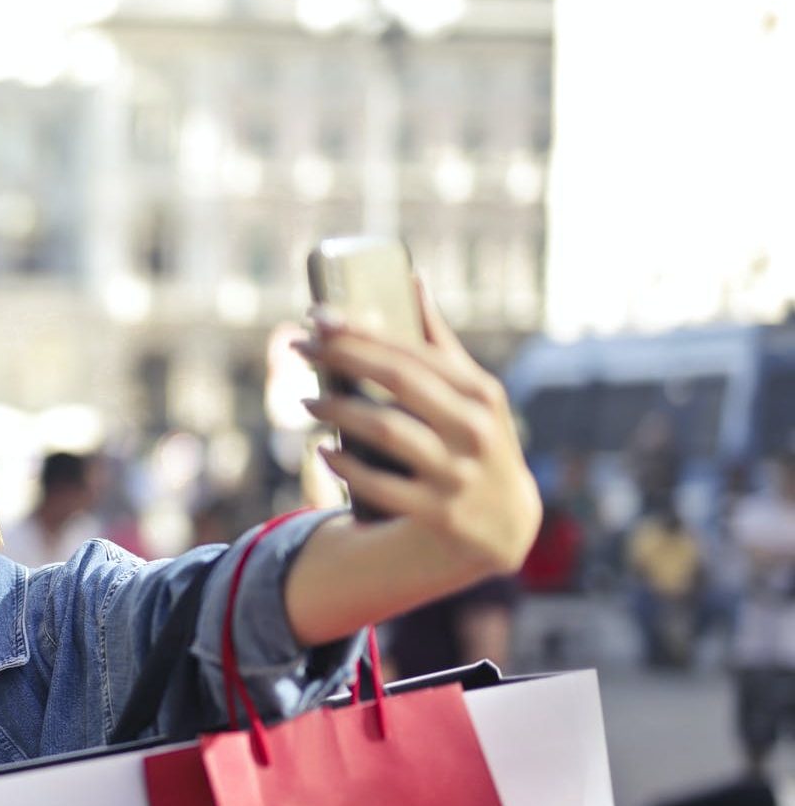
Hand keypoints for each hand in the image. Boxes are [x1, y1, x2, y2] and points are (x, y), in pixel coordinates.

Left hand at [297, 280, 541, 578]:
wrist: (506, 525)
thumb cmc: (476, 442)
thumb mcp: (474, 395)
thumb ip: (440, 343)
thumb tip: (412, 279)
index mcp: (481, 392)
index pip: (413, 351)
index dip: (360, 332)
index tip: (317, 317)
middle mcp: (474, 429)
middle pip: (397, 381)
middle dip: (342, 359)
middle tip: (299, 348)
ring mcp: (458, 473)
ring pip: (385, 430)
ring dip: (337, 412)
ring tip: (306, 402)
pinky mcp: (439, 514)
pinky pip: (380, 486)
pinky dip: (346, 467)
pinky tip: (324, 451)